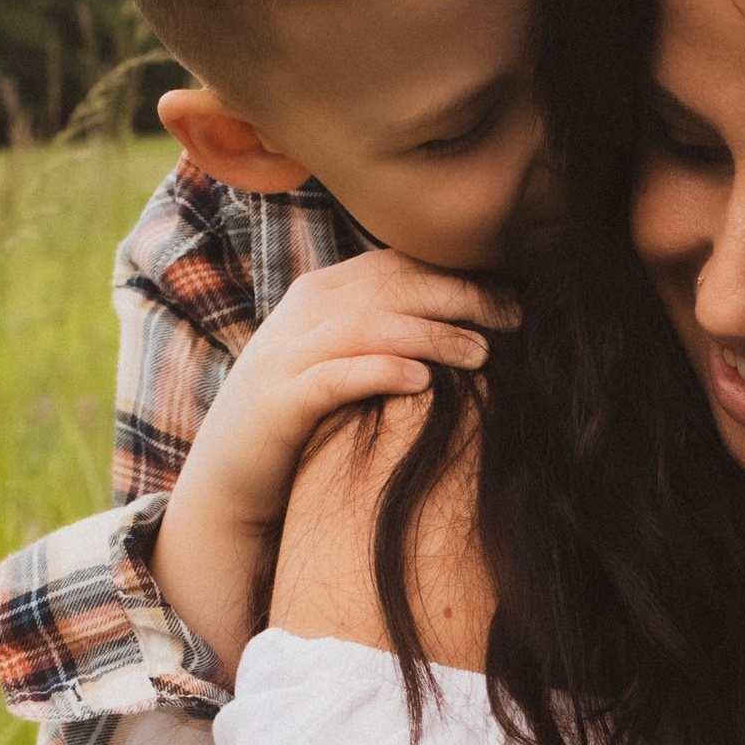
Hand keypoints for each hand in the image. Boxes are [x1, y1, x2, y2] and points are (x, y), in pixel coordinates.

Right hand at [151, 255, 517, 664]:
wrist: (230, 479)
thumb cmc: (308, 421)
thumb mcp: (346, 361)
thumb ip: (390, 332)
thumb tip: (474, 322)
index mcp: (324, 293)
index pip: (399, 265)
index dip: (459, 272)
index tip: (514, 293)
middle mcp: (303, 312)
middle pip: (391, 286)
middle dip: (458, 295)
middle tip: (514, 317)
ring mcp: (286, 354)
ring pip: (367, 324)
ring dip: (430, 333)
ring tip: (482, 353)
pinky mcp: (278, 402)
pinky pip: (333, 377)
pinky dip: (378, 371)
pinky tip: (422, 379)